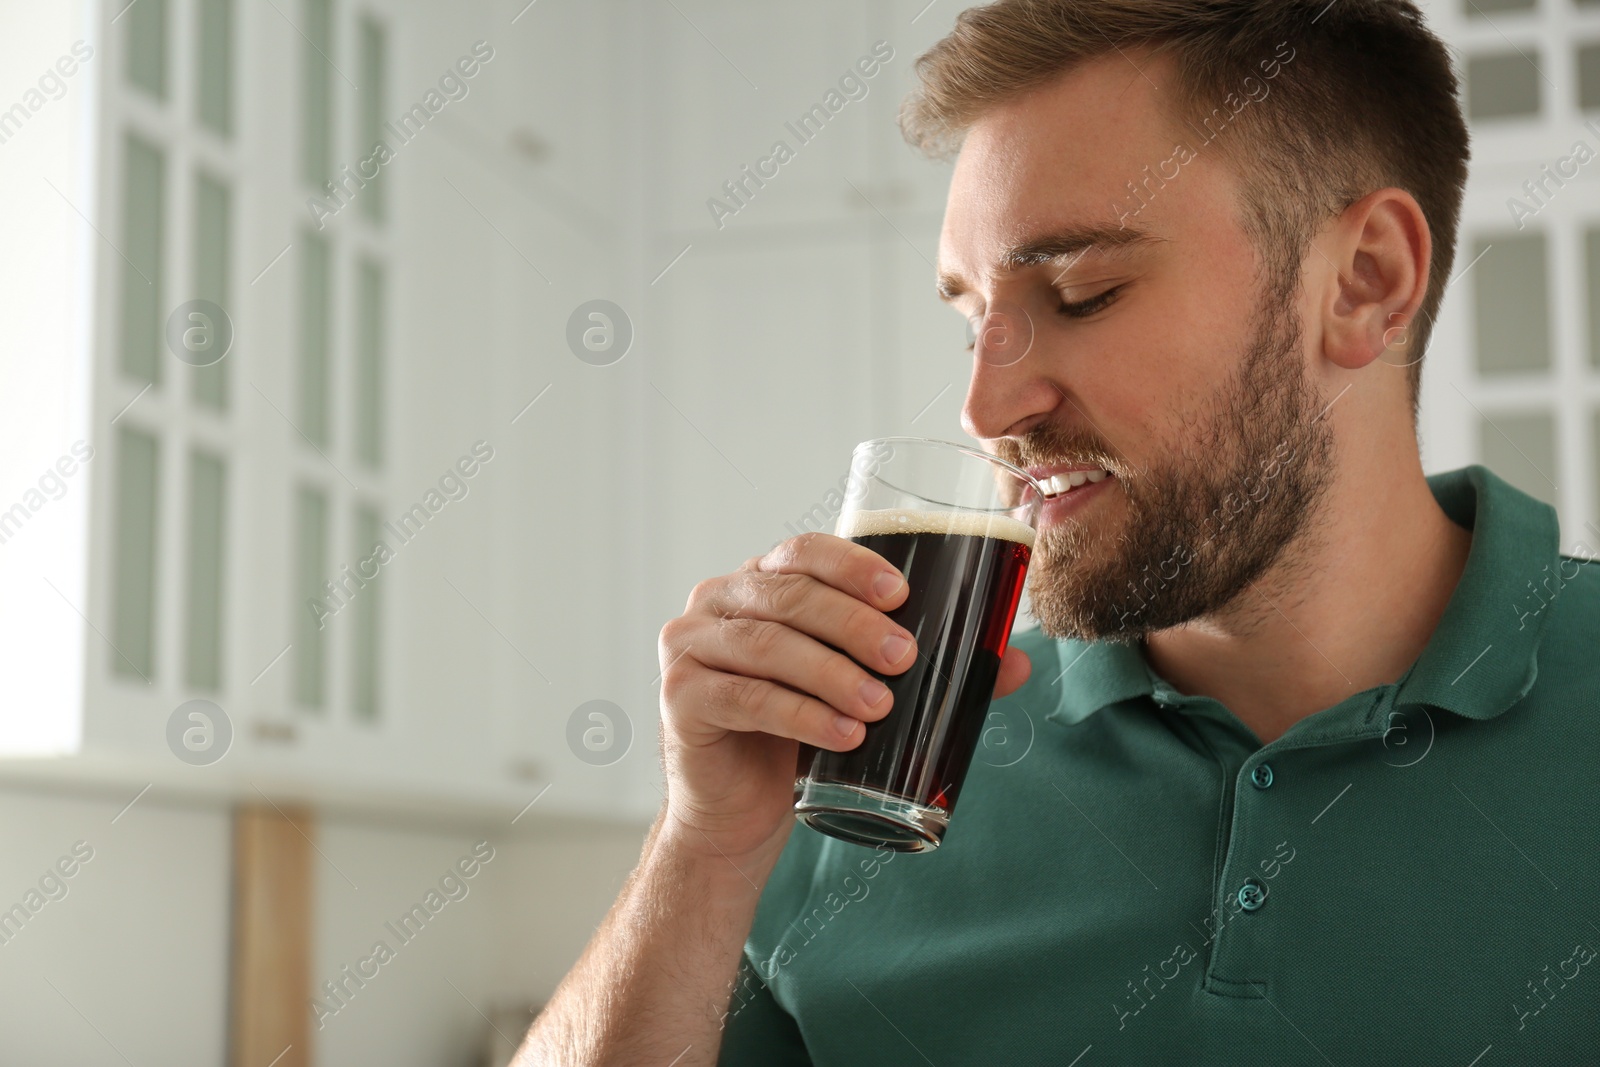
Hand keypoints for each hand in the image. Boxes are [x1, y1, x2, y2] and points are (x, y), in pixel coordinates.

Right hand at [655, 532, 1031, 867]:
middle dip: (854, 625)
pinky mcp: (681, 699)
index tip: (902, 593)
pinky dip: (799, 715)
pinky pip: (744, 697)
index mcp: (759, 583)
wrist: (736, 815)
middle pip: (789, 595)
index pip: (803, 550)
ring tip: (880, 705)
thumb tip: (1019, 663)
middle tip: (906, 658)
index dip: (852, 565)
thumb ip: (928, 672)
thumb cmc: (798, 741)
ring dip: (831, 672)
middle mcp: (717, 603)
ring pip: (767, 645)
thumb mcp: (858, 694)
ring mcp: (690, 648)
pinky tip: (842, 735)